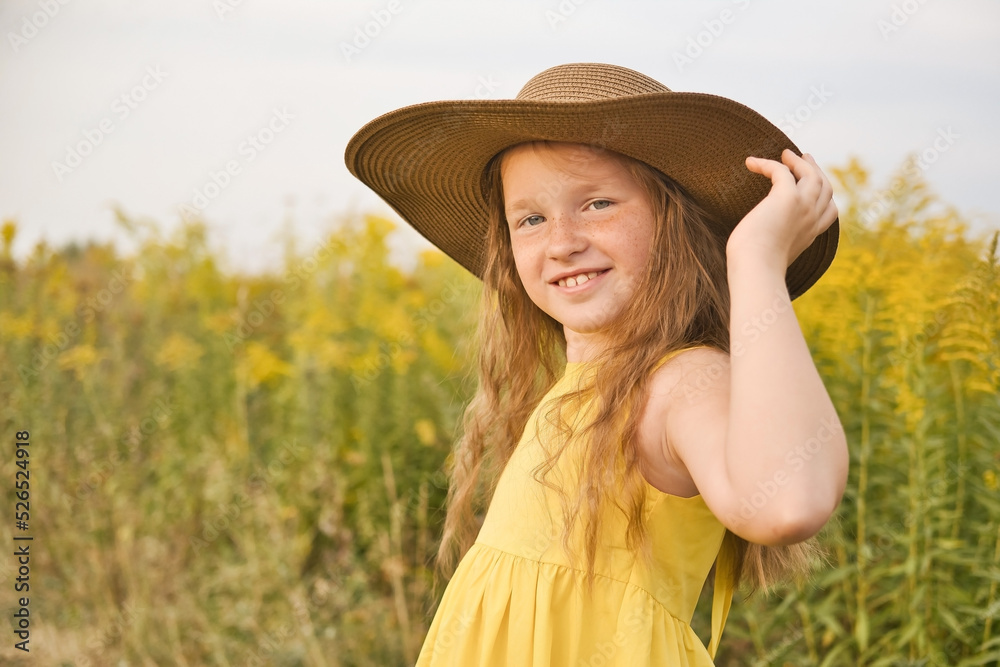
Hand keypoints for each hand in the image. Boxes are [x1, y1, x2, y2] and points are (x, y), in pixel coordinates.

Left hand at [726, 149, 838, 268]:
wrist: (756, 270)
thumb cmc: (754, 268)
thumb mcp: (769, 255)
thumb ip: (772, 246)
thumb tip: (753, 246)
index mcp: (811, 235)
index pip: (830, 211)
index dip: (824, 194)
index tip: (811, 182)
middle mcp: (812, 219)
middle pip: (825, 187)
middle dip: (817, 170)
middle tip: (803, 157)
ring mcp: (803, 207)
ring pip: (811, 174)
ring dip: (799, 161)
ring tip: (785, 153)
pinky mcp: (788, 198)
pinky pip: (782, 170)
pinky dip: (768, 163)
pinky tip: (751, 163)